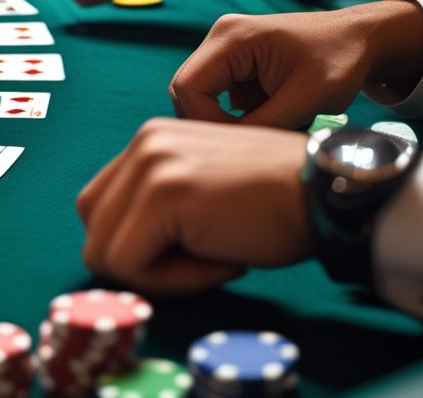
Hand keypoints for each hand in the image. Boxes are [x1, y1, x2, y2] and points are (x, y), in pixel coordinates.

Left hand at [77, 118, 311, 295]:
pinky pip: (131, 265)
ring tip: (213, 258)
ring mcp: (149, 167)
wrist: (328, 193)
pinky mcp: (162, 195)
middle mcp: (142, 144)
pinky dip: (173, 282)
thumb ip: (158, 206)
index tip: (195, 246)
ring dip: (157, 273)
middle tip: (202, 259)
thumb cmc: (277, 203)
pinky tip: (223, 261)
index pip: (100, 208)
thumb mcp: (203, 191)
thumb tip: (114, 254)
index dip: (139, 244)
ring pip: (104, 252)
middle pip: (94, 229)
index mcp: (149, 141)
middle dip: (139, 261)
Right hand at [169, 1, 422, 127]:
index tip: (238, 144)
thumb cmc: (340, 61)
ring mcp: (227, 47)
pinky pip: (221, 94)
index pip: (187, 88)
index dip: (204, 122)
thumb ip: (261, 126)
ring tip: (271, 123)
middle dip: (216, 123)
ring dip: (231, 118)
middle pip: (188, 92)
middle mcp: (221, 38)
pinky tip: (275, 112)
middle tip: (250, 142)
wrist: (363, 40)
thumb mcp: (304, 100)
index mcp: (231, 38)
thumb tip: (228, 153)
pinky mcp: (237, 60)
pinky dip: (242, 112)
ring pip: (204, 96)